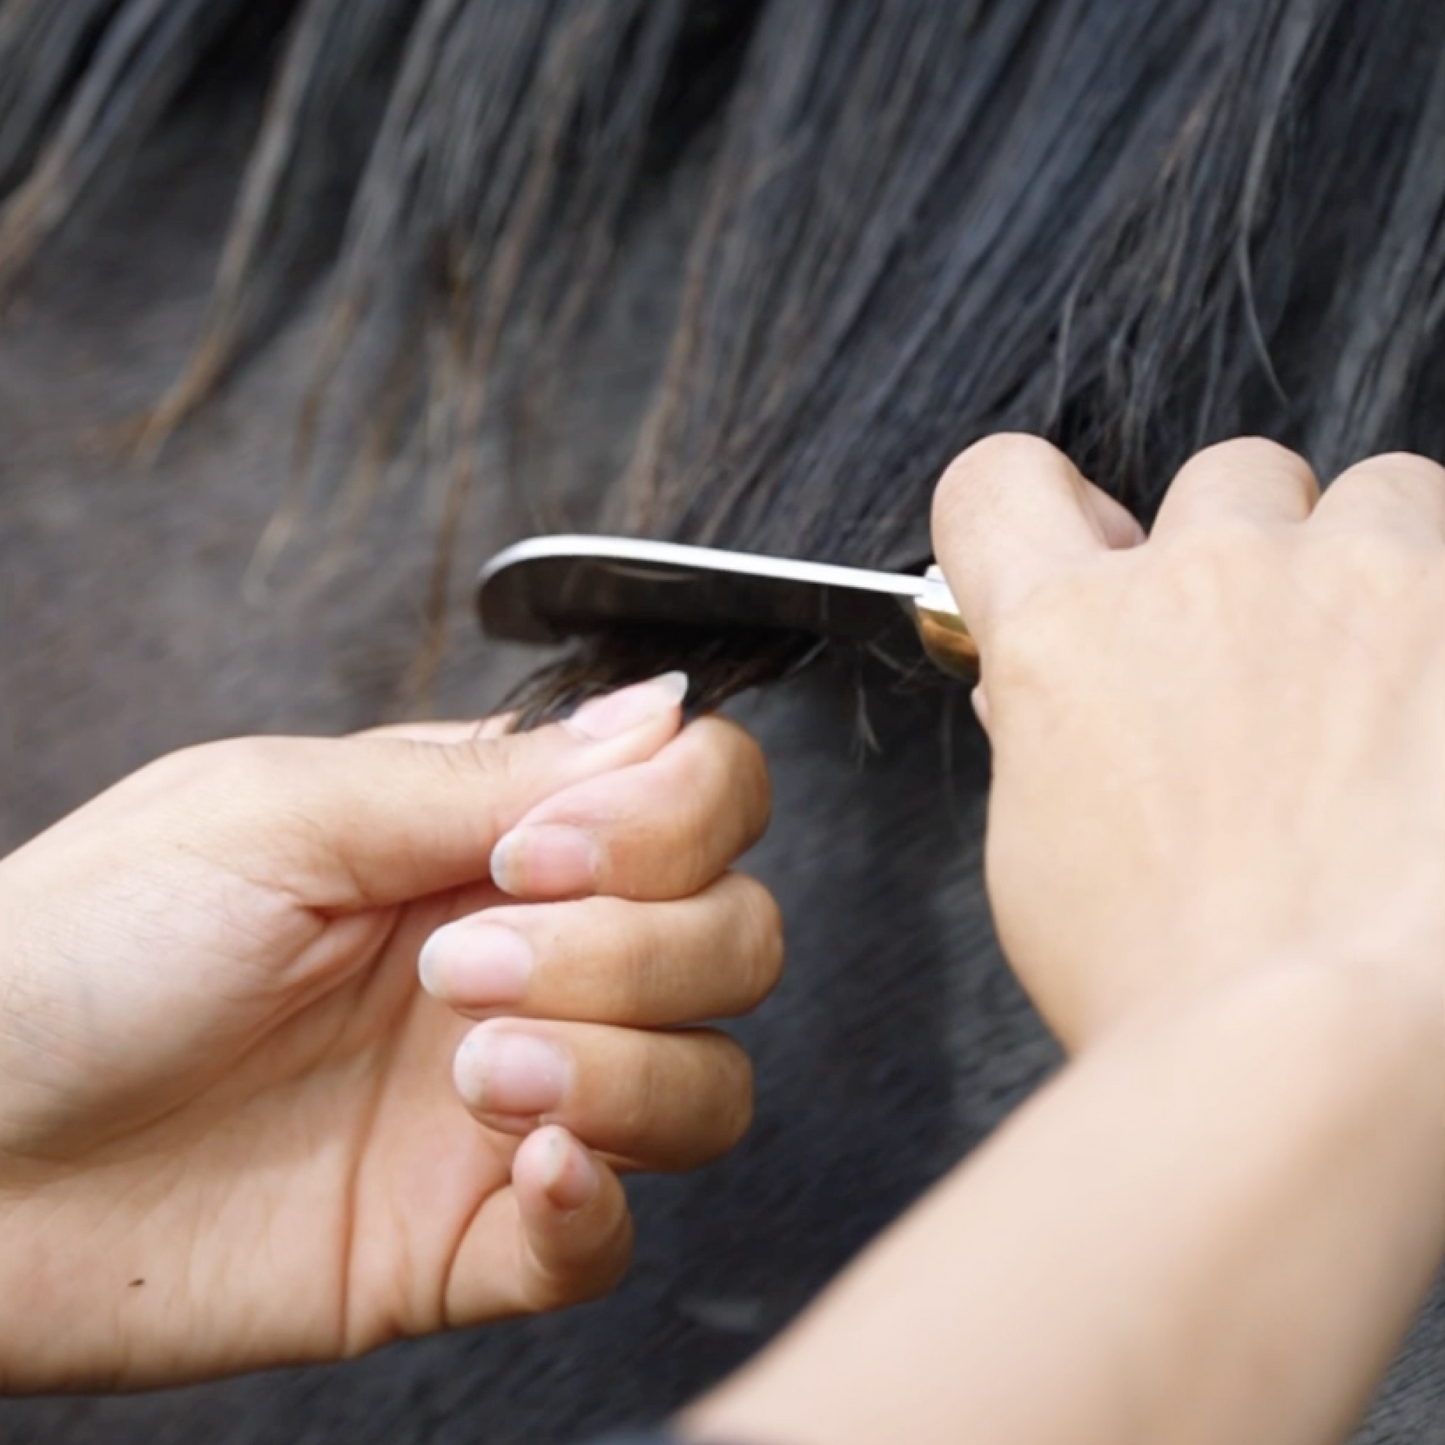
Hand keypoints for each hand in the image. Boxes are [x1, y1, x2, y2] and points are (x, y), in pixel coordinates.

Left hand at [0, 676, 779, 1388]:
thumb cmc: (80, 951)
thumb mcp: (282, 814)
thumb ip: (488, 773)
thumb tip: (665, 706)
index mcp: (487, 841)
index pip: (699, 801)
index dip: (673, 825)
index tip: (541, 853)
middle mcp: (529, 960)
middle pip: (735, 939)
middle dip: (637, 949)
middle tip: (469, 961)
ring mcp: (509, 1101)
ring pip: (708, 1086)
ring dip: (624, 1071)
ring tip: (472, 1070)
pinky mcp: (470, 1237)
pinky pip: (616, 1235)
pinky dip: (600, 1204)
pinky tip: (524, 1166)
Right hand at [933, 434, 1443, 1049]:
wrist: (1329, 1051)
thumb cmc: (1178, 990)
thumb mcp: (1048, 862)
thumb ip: (1048, 736)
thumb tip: (1054, 692)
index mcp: (1069, 637)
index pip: (999, 486)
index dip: (1033, 507)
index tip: (1078, 538)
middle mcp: (1202, 577)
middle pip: (1223, 479)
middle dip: (1244, 556)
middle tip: (1273, 668)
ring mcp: (1354, 579)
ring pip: (1375, 496)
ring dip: (1376, 571)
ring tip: (1391, 700)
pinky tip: (1437, 737)